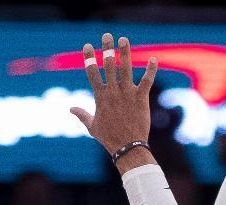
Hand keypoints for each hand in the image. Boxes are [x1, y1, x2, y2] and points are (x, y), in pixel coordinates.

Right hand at [71, 33, 158, 154]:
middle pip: (108, 65)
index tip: (87, 46)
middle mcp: (113, 92)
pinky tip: (154, 59)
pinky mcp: (141, 98)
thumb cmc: (109, 138)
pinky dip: (151, 70)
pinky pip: (147, 81)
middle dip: (106, 49)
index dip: (89, 58)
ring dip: (125, 53)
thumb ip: (82, 114)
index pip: (92, 73)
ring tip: (124, 39)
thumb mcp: (92, 126)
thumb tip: (70, 109)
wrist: (127, 147)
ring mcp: (127, 94)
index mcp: (100, 97)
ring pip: (125, 69)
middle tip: (107, 36)